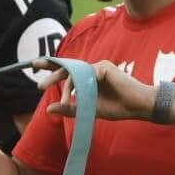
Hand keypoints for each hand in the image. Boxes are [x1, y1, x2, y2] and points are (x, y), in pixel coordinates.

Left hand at [37, 60, 156, 121]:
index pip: (67, 70)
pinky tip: (76, 97)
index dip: (51, 67)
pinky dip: (78, 86)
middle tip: (39, 86)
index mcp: (88, 78)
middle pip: (67, 67)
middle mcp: (92, 70)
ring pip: (75, 74)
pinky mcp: (104, 67)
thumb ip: (69, 108)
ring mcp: (98, 66)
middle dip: (51, 73)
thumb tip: (48, 108)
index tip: (35, 65)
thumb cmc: (117, 108)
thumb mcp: (87, 110)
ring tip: (63, 101)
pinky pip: (85, 75)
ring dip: (66, 88)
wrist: (138, 107)